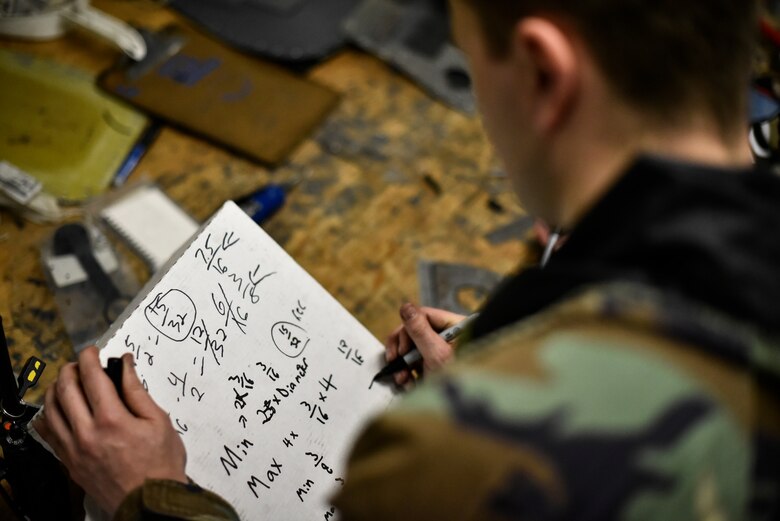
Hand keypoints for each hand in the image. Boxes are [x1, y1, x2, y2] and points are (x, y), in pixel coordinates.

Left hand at [33, 346, 186, 515]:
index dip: (89, 358)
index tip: (93, 351)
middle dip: (71, 368)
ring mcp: (74, 449)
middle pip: (66, 389)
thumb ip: (137, 391)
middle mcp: (87, 433)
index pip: (91, 377)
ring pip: (51, 409)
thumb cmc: (160, 464)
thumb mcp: (158, 421)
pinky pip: (48, 434)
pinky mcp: (69, 462)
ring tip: (68, 382)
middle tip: (80, 363)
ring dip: (56, 388)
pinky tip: (57, 408)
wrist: (149, 501)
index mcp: (112, 420)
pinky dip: (48, 415)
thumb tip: (126, 365)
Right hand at [385, 303, 465, 385]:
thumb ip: (420, 330)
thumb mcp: (436, 354)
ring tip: (402, 378)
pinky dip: (409, 373)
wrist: (464, 411)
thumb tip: (405, 306)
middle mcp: (450, 337)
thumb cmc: (460, 382)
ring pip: (414, 348)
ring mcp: (442, 352)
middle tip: (395, 361)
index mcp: (456, 327)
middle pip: (416, 331)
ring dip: (403, 363)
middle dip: (403, 349)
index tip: (402, 348)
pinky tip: (408, 384)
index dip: (408, 329)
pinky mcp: (436, 367)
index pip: (424, 315)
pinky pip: (417, 363)